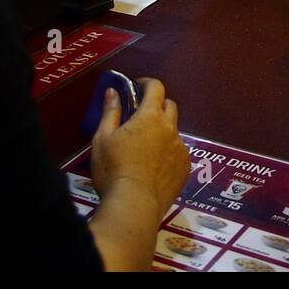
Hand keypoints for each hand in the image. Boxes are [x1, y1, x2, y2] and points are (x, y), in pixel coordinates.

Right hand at [90, 77, 189, 212]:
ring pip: (174, 131)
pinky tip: (154, 166)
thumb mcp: (103, 138)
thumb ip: (110, 112)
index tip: (137, 86)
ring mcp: (180, 149)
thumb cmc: (113, 170)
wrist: (134, 205)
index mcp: (150, 117)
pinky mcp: (185, 168)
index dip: (147, 83)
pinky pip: (178, 152)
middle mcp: (170, 128)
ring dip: (162, 130)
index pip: (156, 87)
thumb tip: (113, 92)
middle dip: (157, 104)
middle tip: (140, 115)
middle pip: (169, 106)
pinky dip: (168, 152)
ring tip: (145, 146)